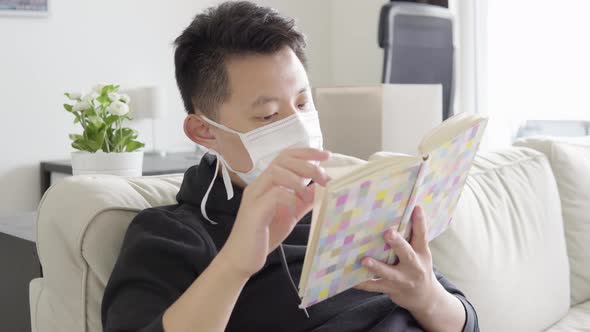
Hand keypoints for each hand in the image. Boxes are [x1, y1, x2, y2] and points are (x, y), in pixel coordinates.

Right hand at [219, 148, 330, 278]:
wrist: (242, 259)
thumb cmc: (264, 235)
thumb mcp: (291, 214)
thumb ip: (304, 200)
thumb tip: (322, 187)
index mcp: (268, 183)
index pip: (285, 156)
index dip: (306, 152)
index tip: (326, 155)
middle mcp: (259, 185)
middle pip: (282, 160)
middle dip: (307, 164)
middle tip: (324, 177)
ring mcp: (254, 197)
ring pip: (276, 172)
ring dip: (298, 180)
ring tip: (309, 196)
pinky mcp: (254, 212)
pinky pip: (273, 195)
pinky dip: (289, 197)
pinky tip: (296, 208)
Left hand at [355, 206, 444, 313]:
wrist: (424, 297)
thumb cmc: (418, 267)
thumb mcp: (421, 252)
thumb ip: (412, 236)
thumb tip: (403, 209)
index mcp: (421, 253)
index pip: (422, 235)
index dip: (420, 221)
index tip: (416, 207)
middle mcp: (414, 267)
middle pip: (407, 254)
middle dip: (398, 244)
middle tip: (388, 233)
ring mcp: (402, 280)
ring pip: (388, 273)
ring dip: (376, 267)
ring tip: (365, 260)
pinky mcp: (390, 289)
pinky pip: (374, 286)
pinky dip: (362, 283)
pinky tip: (350, 278)